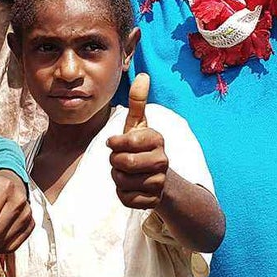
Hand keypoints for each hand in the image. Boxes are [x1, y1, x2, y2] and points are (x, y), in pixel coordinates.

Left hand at [106, 73, 167, 209]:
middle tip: (120, 159)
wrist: (158, 178)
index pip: (127, 141)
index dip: (115, 143)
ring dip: (117, 178)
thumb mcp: (138, 125)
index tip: (115, 143)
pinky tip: (131, 187)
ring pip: (121, 182)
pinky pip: (125, 198)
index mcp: (157, 139)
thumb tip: (142, 75)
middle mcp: (162, 160)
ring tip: (126, 172)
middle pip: (122, 163)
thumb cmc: (142, 147)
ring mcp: (160, 182)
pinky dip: (122, 194)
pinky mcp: (153, 201)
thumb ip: (137, 102)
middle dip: (114, 162)